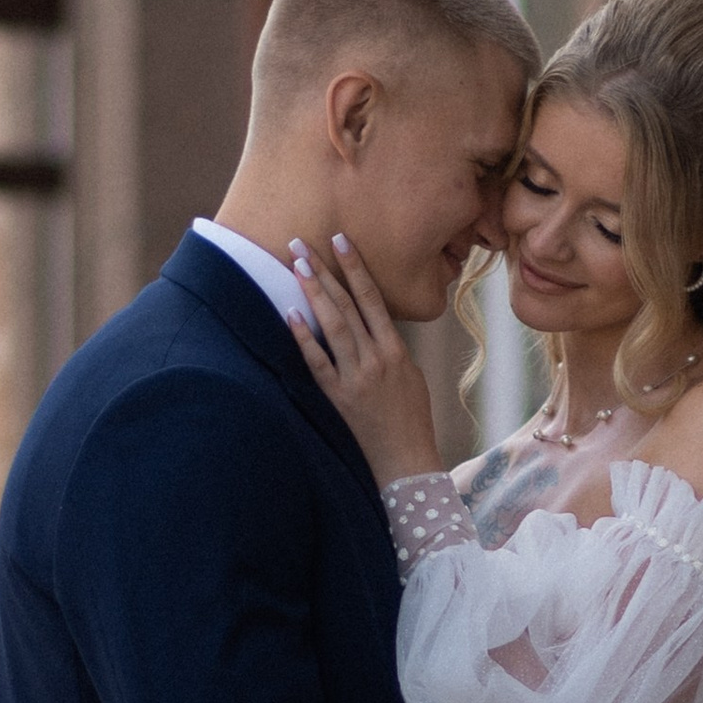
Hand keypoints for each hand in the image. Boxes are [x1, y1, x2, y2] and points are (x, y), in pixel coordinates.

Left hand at [288, 233, 443, 482]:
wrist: (406, 462)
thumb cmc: (412, 418)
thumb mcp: (411, 376)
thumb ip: (390, 349)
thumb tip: (370, 326)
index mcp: (396, 351)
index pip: (372, 299)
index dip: (355, 267)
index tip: (341, 240)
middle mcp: (375, 359)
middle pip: (346, 306)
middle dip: (324, 271)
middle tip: (303, 244)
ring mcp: (355, 378)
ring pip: (332, 326)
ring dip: (313, 293)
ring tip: (296, 266)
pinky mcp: (337, 398)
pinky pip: (317, 363)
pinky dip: (303, 338)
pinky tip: (290, 315)